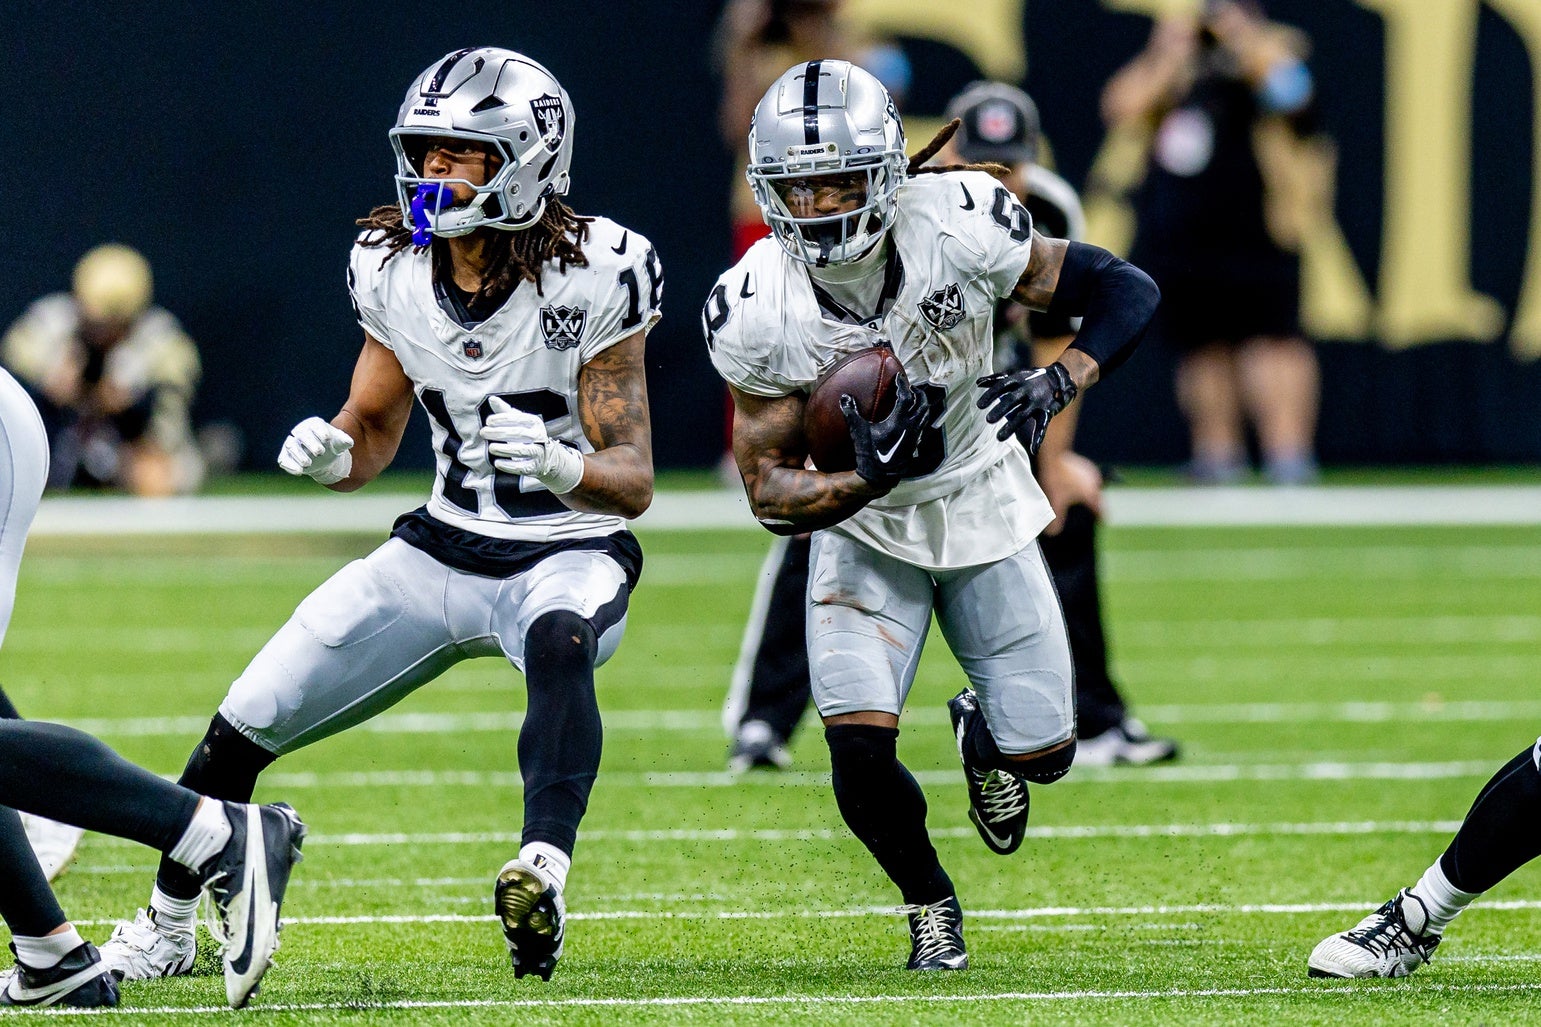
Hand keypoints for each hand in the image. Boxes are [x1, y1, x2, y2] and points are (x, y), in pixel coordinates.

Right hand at [277, 417, 353, 484]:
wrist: (324, 458)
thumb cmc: (332, 446)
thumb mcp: (340, 443)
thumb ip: (344, 441)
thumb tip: (349, 442)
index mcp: (314, 425)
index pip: (315, 425)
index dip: (320, 431)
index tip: (327, 439)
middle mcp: (300, 432)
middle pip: (302, 435)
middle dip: (311, 443)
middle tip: (320, 452)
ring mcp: (292, 444)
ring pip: (291, 446)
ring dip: (299, 455)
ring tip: (308, 464)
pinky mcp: (286, 456)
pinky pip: (284, 460)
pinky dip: (290, 466)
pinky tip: (299, 472)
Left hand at [483, 397, 583, 493]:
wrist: (544, 456)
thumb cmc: (526, 434)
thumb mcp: (518, 421)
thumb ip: (504, 411)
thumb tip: (492, 399)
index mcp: (534, 422)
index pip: (519, 418)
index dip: (503, 419)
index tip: (489, 421)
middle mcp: (538, 436)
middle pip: (519, 434)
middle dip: (499, 433)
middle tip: (483, 432)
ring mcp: (538, 452)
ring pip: (521, 450)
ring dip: (504, 449)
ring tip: (491, 448)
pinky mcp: (534, 467)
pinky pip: (521, 467)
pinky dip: (509, 466)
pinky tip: (497, 462)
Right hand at [841, 373, 934, 491]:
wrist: (880, 476)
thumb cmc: (869, 453)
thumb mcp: (858, 431)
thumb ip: (851, 413)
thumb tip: (844, 397)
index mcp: (899, 421)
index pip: (906, 396)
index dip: (902, 384)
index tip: (898, 377)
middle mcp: (911, 427)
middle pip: (922, 403)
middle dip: (918, 392)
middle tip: (909, 387)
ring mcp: (915, 436)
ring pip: (925, 414)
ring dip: (921, 404)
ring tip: (913, 399)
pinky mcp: (914, 444)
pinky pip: (922, 425)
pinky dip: (920, 416)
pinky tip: (912, 418)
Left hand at [975, 361, 1077, 454]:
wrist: (1060, 378)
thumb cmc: (1033, 378)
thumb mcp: (1016, 375)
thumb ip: (997, 379)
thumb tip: (978, 383)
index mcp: (1018, 380)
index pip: (1001, 386)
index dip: (990, 395)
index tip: (979, 405)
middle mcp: (1028, 390)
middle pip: (1011, 400)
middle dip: (1000, 410)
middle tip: (988, 420)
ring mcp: (1038, 402)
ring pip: (1023, 415)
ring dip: (1011, 426)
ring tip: (999, 438)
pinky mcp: (1047, 412)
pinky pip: (1043, 426)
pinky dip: (1038, 438)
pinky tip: (1033, 449)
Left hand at [1037, 450, 1103, 532]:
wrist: (1055, 457)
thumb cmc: (1056, 480)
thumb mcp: (1055, 502)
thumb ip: (1057, 518)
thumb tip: (1054, 533)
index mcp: (1091, 495)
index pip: (1101, 510)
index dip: (1102, 517)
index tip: (1103, 520)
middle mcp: (1096, 484)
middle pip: (1099, 499)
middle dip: (1094, 505)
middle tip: (1089, 510)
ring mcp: (1093, 474)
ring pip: (1095, 488)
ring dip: (1090, 493)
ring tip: (1080, 497)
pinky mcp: (1088, 467)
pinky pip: (1091, 479)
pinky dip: (1087, 483)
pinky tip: (1076, 485)